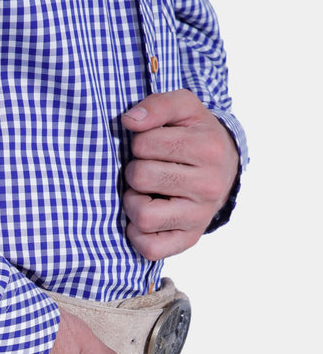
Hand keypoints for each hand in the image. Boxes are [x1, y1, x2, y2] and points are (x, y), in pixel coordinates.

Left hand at [121, 89, 239, 259]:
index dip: (139, 143)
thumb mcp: (185, 109)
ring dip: (132, 203)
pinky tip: (143, 218)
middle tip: (146, 170)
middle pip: (141, 177)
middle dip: (134, 171)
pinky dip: (137, 235)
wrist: (225, 171)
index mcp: (208, 148)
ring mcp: (199, 216)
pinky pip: (150, 248)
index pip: (145, 144)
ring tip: (142, 194)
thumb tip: (129, 121)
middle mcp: (208, 185)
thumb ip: (158, 105)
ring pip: (144, 216)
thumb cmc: (196, 137)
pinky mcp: (188, 240)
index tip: (151, 146)